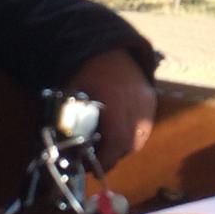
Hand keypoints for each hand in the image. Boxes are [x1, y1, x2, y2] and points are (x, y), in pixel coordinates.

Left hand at [72, 49, 156, 169]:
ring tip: (107, 145)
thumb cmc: (86, 70)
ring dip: (124, 146)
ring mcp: (147, 101)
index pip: (118, 139)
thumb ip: (69, 119)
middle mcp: (136, 102)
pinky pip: (145, 125)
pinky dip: (132, 133)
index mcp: (116, 100)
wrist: (107, 47)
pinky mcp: (151, 99)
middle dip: (113, 156)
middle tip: (97, 159)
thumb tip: (63, 147)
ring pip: (141, 137)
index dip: (106, 158)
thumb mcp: (72, 93)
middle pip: (131, 143)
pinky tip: (118, 130)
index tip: (91, 166)